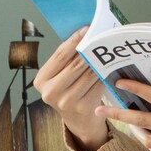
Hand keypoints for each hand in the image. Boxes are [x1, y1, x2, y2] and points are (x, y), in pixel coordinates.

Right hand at [34, 28, 109, 150]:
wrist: (78, 121)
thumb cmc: (69, 92)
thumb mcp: (59, 77)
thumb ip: (65, 60)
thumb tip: (82, 34)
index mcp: (41, 81)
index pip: (59, 55)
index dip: (74, 40)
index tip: (86, 29)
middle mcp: (51, 92)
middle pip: (75, 64)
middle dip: (89, 49)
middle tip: (100, 37)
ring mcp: (66, 102)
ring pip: (88, 73)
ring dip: (99, 61)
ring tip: (106, 50)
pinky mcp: (83, 107)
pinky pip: (97, 84)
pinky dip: (104, 74)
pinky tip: (108, 66)